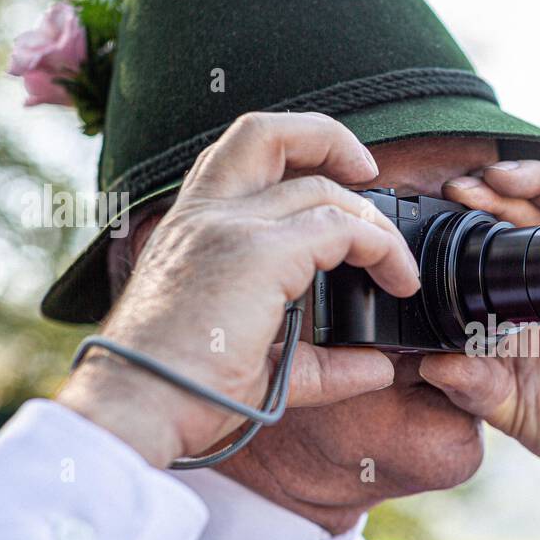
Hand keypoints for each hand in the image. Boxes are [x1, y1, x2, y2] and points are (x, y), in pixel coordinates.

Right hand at [57, 112, 420, 466]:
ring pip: (321, 188)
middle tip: (372, 175)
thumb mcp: (256, 363)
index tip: (342, 178)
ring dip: (374, 222)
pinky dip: (380, 248)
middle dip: (332, 141)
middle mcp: (204, 213)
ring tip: (399, 267)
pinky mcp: (258, 254)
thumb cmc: (179, 390)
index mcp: (188, 227)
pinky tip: (396, 280)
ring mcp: (229, 227)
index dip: (296, 149)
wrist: (140, 405)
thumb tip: (377, 367)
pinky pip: (341, 228)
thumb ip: (316, 361)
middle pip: (268, 134)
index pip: (241, 155)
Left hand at [419, 140, 539, 520]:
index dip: (475, 216)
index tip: (437, 206)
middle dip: (498, 191)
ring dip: (537, 179)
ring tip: (499, 172)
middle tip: (460, 186)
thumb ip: (471, 385)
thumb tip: (426, 363)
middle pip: (535, 212)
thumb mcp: (508, 405)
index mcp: (535, 300)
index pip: (504, 240)